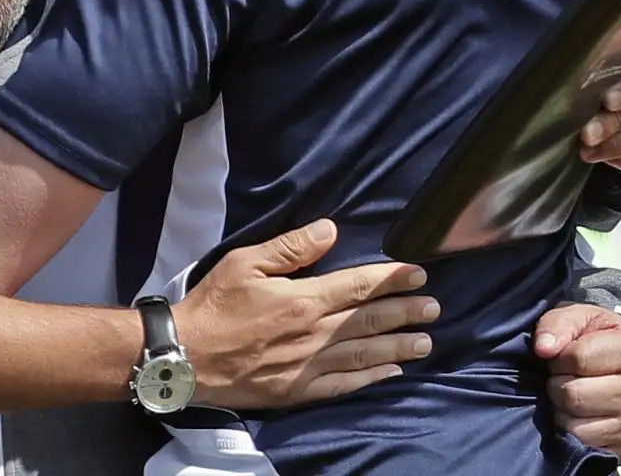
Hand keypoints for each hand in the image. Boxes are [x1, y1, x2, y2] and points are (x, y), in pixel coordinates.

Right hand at [174, 220, 437, 407]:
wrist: (186, 356)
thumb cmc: (213, 305)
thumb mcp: (244, 263)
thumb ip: (290, 248)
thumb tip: (329, 230)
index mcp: (303, 300)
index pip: (359, 287)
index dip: (392, 280)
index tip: (418, 275)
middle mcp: (313, 335)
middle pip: (369, 322)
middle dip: (405, 313)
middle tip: (434, 308)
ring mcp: (309, 366)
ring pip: (364, 355)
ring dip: (398, 347)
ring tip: (425, 341)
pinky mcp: (299, 390)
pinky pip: (345, 385)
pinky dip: (372, 378)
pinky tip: (391, 373)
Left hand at [535, 303, 620, 456]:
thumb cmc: (596, 339)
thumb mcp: (581, 318)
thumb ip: (559, 323)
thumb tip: (542, 349)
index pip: (576, 358)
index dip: (557, 355)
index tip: (561, 354)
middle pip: (571, 394)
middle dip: (556, 382)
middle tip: (564, 375)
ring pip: (572, 422)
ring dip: (559, 407)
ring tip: (570, 392)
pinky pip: (579, 441)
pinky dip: (567, 428)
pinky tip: (575, 414)